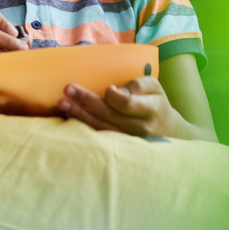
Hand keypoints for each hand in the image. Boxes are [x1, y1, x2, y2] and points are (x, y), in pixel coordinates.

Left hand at [57, 77, 183, 138]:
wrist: (166, 128)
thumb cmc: (155, 101)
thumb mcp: (154, 87)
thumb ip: (138, 84)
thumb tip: (116, 91)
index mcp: (152, 109)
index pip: (128, 104)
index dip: (114, 97)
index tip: (107, 88)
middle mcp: (140, 126)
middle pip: (109, 114)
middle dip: (86, 100)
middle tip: (67, 89)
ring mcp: (129, 138)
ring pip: (101, 127)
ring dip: (80, 114)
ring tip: (62, 103)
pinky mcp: (120, 145)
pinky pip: (99, 135)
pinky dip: (84, 125)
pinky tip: (70, 116)